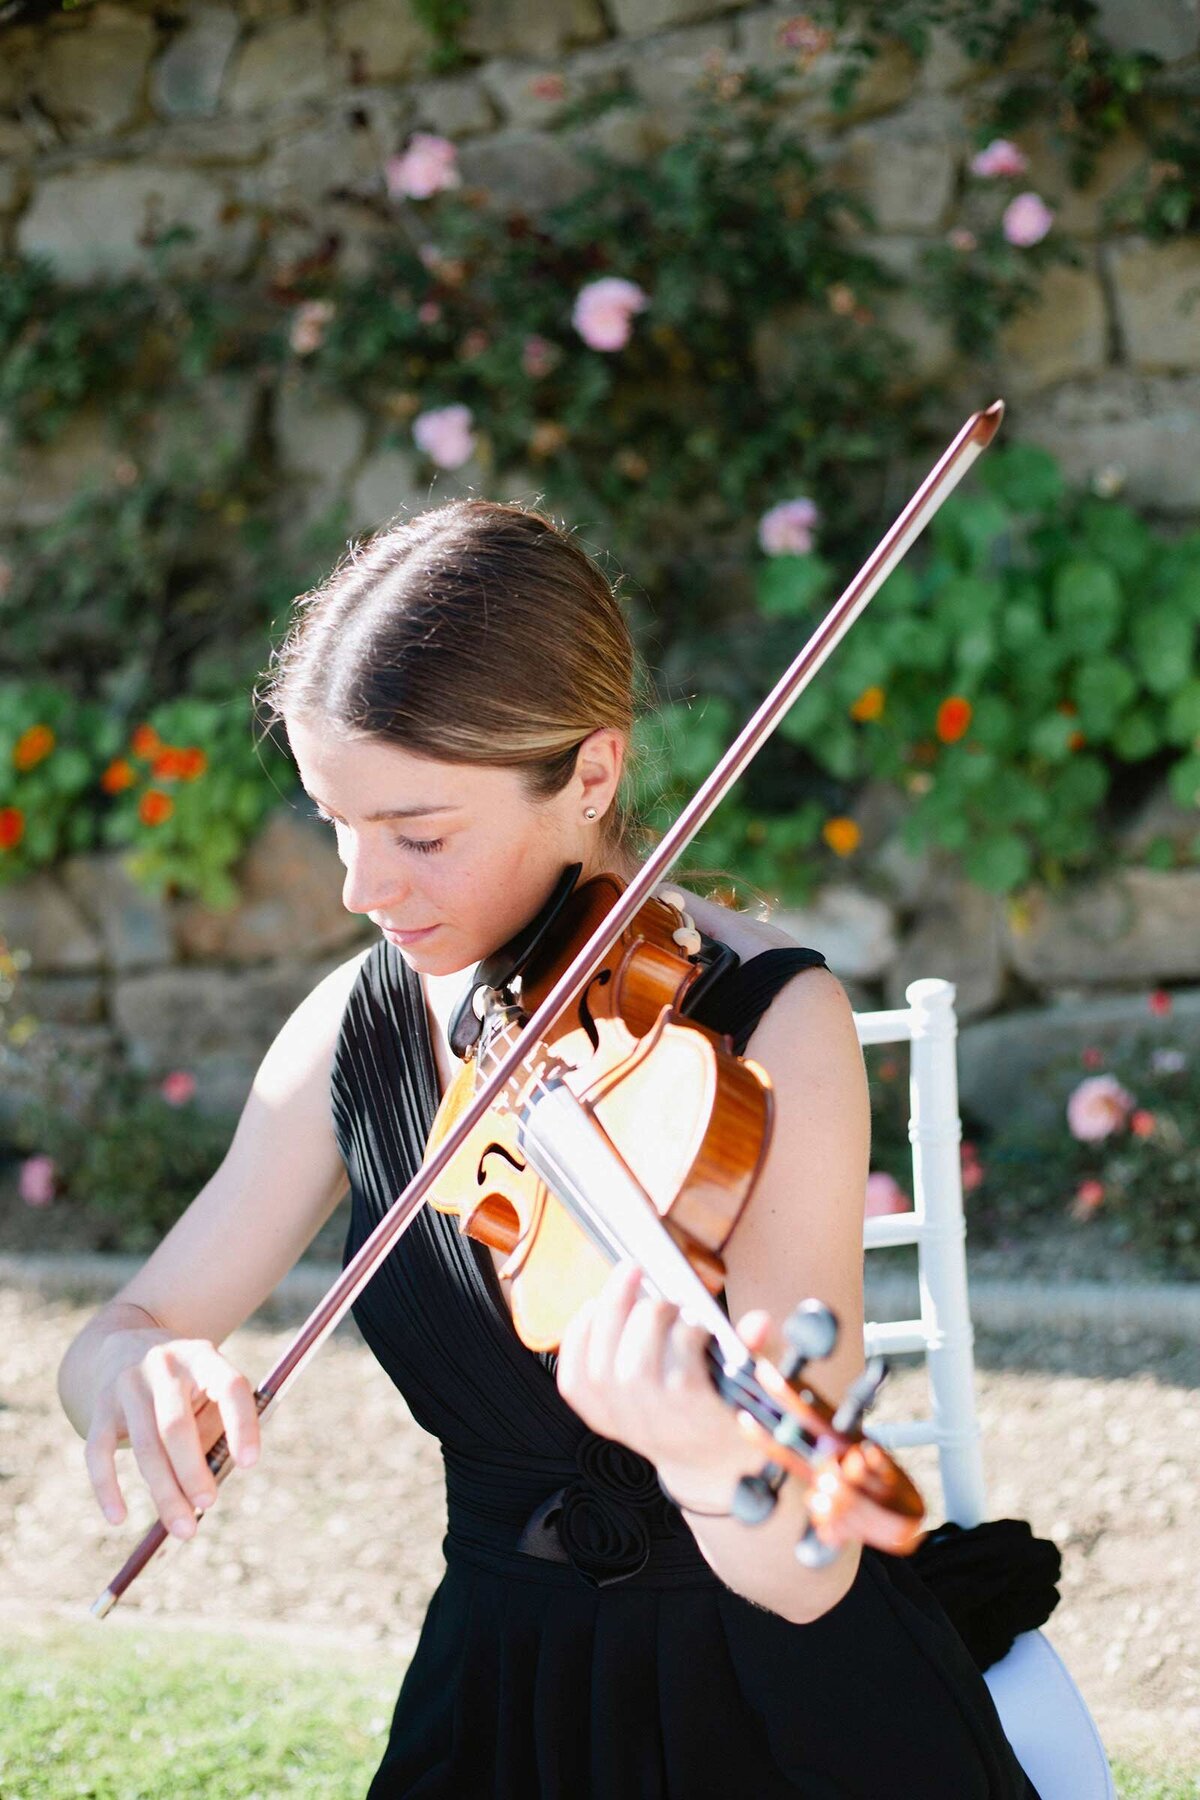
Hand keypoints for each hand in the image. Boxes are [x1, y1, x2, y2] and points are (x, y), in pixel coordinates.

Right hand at [85, 1330, 260, 1539]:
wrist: (127, 1342)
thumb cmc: (185, 1384)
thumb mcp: (209, 1387)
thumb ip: (216, 1430)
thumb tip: (205, 1492)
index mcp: (203, 1356)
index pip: (229, 1386)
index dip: (241, 1425)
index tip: (248, 1464)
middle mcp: (164, 1365)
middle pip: (176, 1424)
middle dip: (192, 1470)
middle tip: (208, 1505)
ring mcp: (127, 1385)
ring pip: (144, 1445)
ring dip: (164, 1491)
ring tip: (184, 1528)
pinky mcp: (100, 1407)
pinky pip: (98, 1452)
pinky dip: (107, 1487)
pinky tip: (119, 1518)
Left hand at [555, 1261, 761, 1503]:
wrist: (708, 1461)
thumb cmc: (734, 1409)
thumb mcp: (760, 1384)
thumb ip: (760, 1351)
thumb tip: (758, 1323)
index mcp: (706, 1426)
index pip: (683, 1385)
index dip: (685, 1340)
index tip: (699, 1319)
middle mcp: (660, 1432)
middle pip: (634, 1373)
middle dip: (646, 1320)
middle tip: (663, 1297)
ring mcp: (627, 1428)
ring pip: (601, 1373)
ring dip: (611, 1318)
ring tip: (627, 1283)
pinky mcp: (602, 1420)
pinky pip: (574, 1383)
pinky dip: (577, 1342)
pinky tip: (592, 1309)